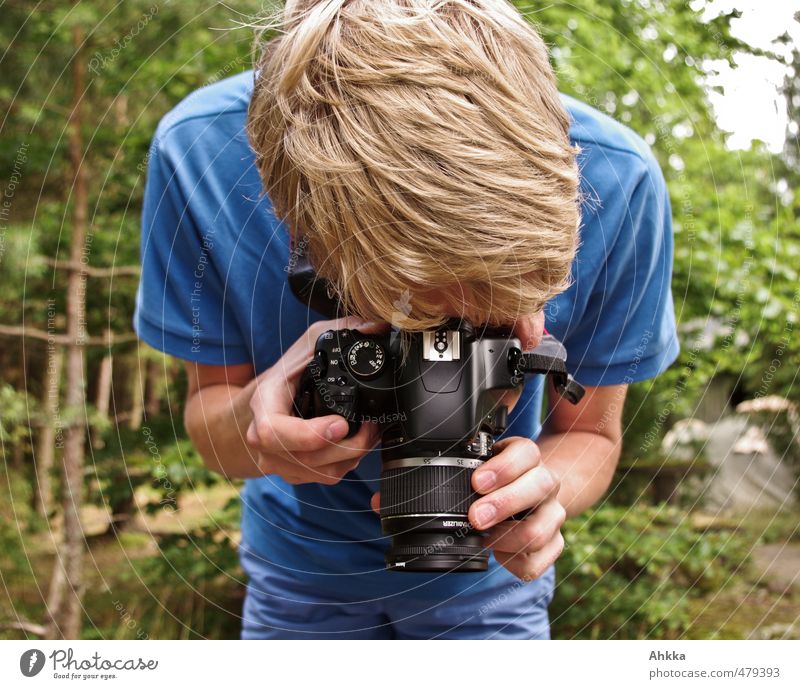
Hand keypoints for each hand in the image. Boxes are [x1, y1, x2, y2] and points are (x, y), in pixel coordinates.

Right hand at [245, 317, 385, 484]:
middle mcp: (264, 440)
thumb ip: (341, 331)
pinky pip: (324, 478)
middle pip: (305, 459)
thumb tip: (376, 327)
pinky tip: (358, 445)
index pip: (273, 432)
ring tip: (370, 434)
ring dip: (351, 456)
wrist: (260, 405)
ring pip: (319, 473)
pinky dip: (347, 464)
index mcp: (264, 405)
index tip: (340, 425)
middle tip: (370, 429)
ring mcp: (278, 460)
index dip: (308, 435)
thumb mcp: (309, 343)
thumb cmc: (286, 374)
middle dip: (345, 447)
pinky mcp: (294, 473)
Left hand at [469, 436, 565, 580]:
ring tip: (485, 537)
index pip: (526, 453)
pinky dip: (513, 561)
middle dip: (504, 504)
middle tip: (475, 516)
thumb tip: (449, 475)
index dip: (503, 468)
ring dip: (506, 539)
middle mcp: (547, 483)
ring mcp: (553, 515)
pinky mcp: (554, 543)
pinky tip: (498, 552)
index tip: (477, 482)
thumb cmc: (500, 478)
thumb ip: (473, 465)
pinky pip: (537, 562)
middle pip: (540, 487)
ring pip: (540, 531)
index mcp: (529, 457)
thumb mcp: (487, 462)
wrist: (532, 490)